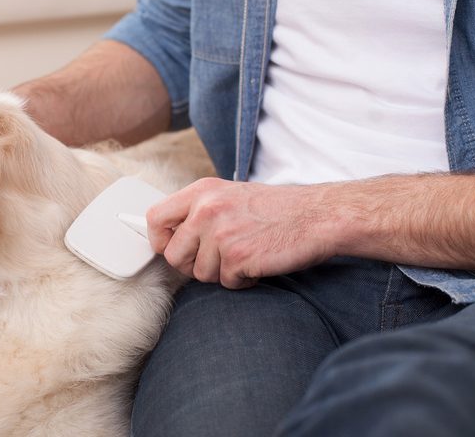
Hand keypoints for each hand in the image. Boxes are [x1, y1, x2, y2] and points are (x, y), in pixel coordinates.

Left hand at [146, 178, 338, 287]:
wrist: (319, 216)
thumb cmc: (276, 209)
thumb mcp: (229, 196)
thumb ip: (199, 211)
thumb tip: (170, 236)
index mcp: (201, 191)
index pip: (155, 218)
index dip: (159, 240)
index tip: (172, 248)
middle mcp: (206, 210)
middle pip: (173, 255)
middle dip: (192, 265)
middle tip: (219, 259)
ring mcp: (220, 234)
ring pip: (199, 274)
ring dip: (222, 273)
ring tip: (245, 255)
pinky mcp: (237, 257)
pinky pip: (226, 283)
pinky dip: (242, 280)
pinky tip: (258, 263)